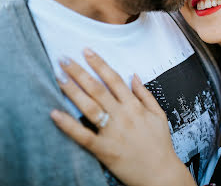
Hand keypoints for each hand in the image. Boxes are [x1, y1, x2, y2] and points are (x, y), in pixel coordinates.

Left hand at [51, 48, 195, 185]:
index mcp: (135, 107)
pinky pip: (83, 136)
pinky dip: (68, 125)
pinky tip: (54, 113)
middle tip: (64, 59)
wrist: (160, 173)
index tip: (86, 51)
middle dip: (80, 72)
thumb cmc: (160, 144)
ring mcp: (112, 133)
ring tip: (59, 77)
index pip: (114, 79)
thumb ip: (145, 94)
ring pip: (89, 108)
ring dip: (73, 91)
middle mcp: (122, 116)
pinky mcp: (104, 150)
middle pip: (98, 89)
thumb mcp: (159, 115)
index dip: (99, 64)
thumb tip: (133, 75)